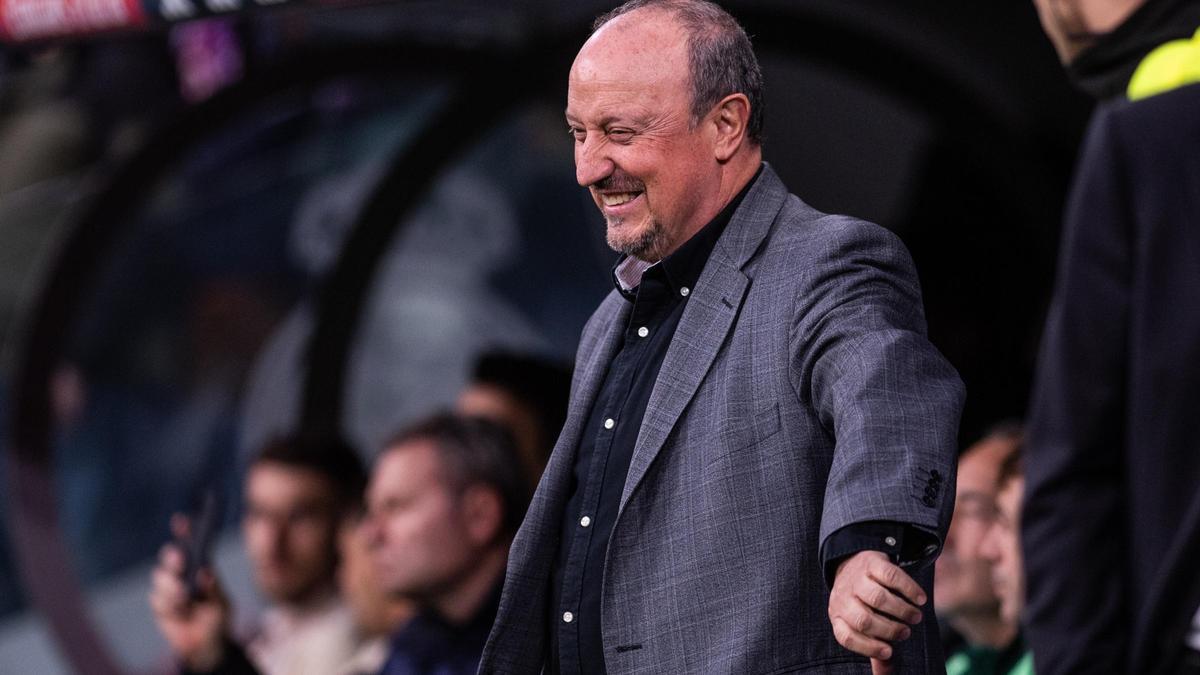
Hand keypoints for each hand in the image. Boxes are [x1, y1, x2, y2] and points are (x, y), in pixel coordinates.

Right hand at [148, 514, 229, 670]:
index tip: (181, 520)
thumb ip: (214, 589)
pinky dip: (168, 605)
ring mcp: (169, 589)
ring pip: (161, 577)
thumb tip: (205, 573)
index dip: (185, 531)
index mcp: (200, 567)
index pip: (191, 545)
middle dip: (173, 556)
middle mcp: (182, 573)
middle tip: (180, 559)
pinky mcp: (160, 605)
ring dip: (172, 587)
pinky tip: (179, 612)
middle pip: (171, 556)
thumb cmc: (217, 618)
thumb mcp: (222, 604)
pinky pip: (157, 599)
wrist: (206, 645)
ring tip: (184, 598)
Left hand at [827, 550, 924, 668]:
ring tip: (915, 617)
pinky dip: (908, 588)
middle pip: (864, 619)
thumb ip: (872, 646)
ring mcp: (856, 578)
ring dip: (900, 610)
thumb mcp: (860, 623)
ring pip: (877, 597)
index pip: (846, 636)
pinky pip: (891, 576)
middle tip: (906, 632)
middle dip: (888, 629)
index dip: (867, 647)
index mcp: (838, 616)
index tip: (889, 652)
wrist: (853, 561)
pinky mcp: (871, 562)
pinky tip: (920, 598)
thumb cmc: (861, 601)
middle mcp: (843, 597)